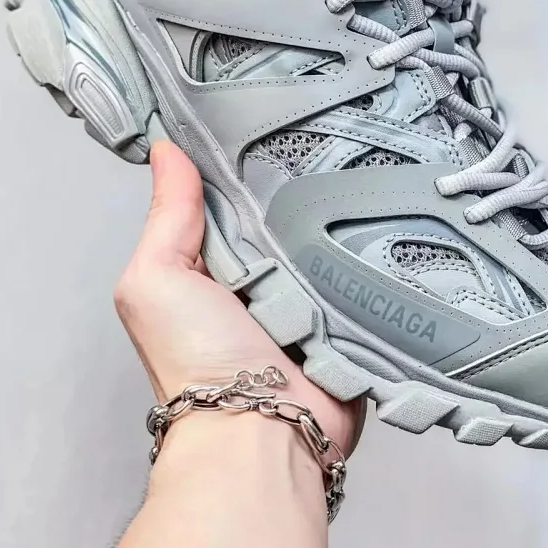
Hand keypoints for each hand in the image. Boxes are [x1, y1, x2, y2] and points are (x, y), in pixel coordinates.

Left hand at [114, 140, 363, 455]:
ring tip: (367, 170)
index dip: (247, 162)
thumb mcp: (157, 278)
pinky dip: (371, 258)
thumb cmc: (197, 361)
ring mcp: (309, 301)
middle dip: (304, 187)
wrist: (262, 433)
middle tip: (330, 137)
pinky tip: (389, 219)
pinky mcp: (349, 320)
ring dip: (342, 222)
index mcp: (213, 267)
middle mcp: (261, 281)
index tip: (268, 114)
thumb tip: (166, 150)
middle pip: (288, 215)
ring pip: (331, 241)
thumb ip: (167, 216)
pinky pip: (364, 276)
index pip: (235, 199)